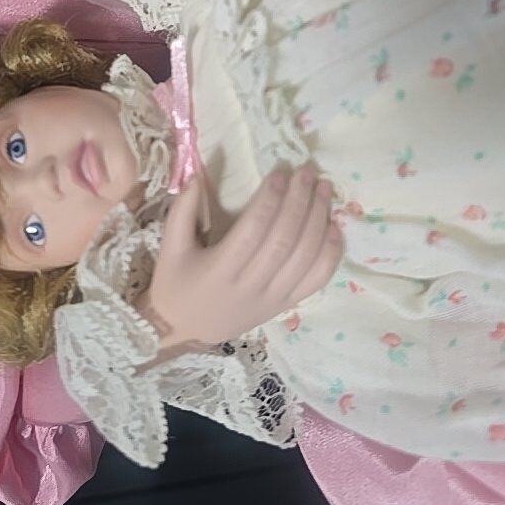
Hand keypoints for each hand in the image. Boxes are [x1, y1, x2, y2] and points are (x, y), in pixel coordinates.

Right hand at [139, 165, 342, 354]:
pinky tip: (334, 227)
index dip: (270, 199)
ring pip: (304, 258)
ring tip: (324, 190)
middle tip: (307, 173)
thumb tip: (197, 175)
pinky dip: (330, 254)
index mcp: (219, 271)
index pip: (253, 230)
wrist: (183, 331)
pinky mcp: (284, 306)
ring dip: (318, 220)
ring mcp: (271, 299)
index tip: (280, 173)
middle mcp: (250, 287)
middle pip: (283, 240)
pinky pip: (316, 281)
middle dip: (299, 202)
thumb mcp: (169, 246)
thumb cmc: (175, 284)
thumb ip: (182, 210)